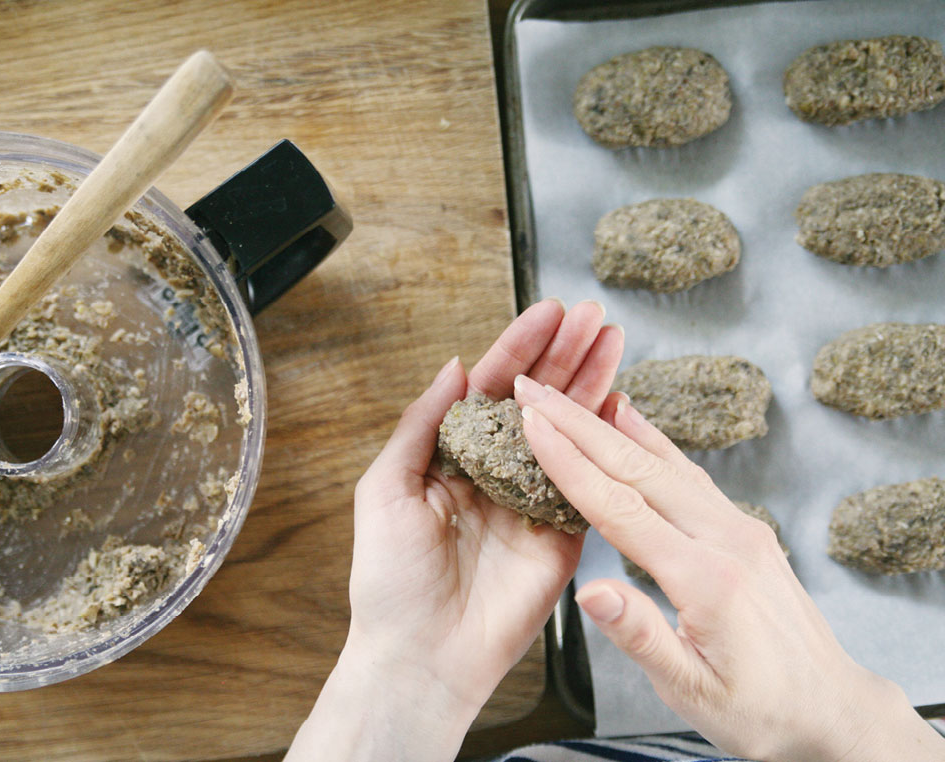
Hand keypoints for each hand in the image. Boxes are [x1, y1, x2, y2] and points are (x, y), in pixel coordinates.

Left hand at [286, 300, 623, 761]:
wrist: (422, 654)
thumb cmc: (390, 577)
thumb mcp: (385, 489)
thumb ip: (421, 425)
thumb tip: (453, 365)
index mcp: (454, 455)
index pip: (491, 387)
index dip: (519, 348)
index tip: (546, 312)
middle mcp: (497, 470)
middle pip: (538, 400)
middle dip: (565, 355)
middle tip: (592, 316)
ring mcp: (533, 499)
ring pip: (568, 431)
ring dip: (591, 385)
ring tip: (612, 340)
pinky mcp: (563, 535)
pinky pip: (589, 482)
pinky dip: (606, 444)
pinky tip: (619, 403)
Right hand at [515, 376, 944, 761]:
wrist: (829, 708)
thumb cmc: (759, 711)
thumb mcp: (692, 690)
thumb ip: (640, 634)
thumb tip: (589, 591)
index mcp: (705, 578)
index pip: (620, 507)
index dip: (570, 463)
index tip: (533, 424)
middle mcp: (725, 537)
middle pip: (637, 468)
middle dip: (579, 424)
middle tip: (533, 389)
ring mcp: (738, 527)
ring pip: (663, 462)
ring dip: (609, 426)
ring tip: (568, 395)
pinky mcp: (743, 527)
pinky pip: (688, 473)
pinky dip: (652, 441)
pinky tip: (630, 419)